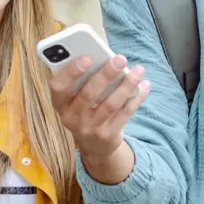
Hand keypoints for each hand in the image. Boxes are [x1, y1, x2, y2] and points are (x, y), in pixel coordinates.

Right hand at [48, 55, 148, 183]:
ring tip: (138, 71)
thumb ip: (84, 79)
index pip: (58, 86)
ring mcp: (89, 128)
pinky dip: (136, 98)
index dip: (71, 72)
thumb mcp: (76, 98)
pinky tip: (144, 85)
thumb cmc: (85, 110)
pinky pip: (124, 114)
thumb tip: (106, 58)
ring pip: (110, 104)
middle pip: (89, 93)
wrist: (93, 145)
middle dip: (106, 74)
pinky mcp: (107, 135)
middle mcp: (71, 117)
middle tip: (120, 59)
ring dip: (126, 85)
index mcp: (60, 102)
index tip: (87, 58)